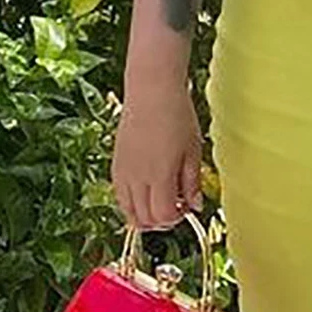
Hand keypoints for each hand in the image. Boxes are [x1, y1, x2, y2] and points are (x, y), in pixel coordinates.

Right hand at [111, 82, 206, 229]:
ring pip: (128, 211)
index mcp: (159, 176)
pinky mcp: (115, 164)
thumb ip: (192, 183)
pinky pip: (120, 196)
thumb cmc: (177, 116)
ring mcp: (123, 172)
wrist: (152, 91)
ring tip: (161, 199)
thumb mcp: (193, 151)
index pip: (162, 216)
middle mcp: (137, 178)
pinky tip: (147, 189)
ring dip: (145, 214)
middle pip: (143, 219)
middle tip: (175, 207)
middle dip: (161, 220)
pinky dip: (132, 202)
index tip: (186, 208)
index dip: (176, 218)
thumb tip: (195, 207)